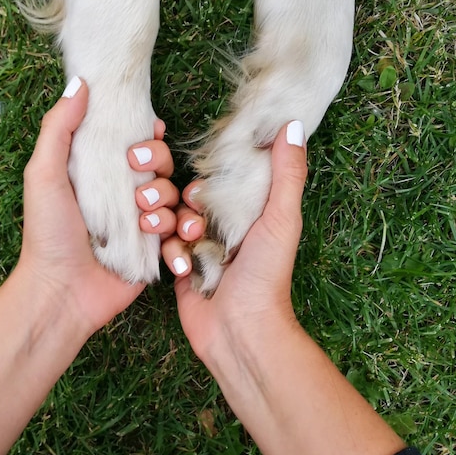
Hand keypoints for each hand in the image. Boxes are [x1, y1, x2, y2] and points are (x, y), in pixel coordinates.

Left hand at [16, 78, 177, 337]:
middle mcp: (125, 193)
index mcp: (101, 172)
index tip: (149, 131)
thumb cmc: (49, 232)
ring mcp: (143, 221)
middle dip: (158, 165)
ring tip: (144, 218)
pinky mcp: (156, 248)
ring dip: (166, 201)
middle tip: (138, 179)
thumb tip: (81, 83)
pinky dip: (179, 233)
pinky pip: (182, 231)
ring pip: (176, 195)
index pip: (137, 141)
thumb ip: (58, 127)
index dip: (149, 134)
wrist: (62, 291)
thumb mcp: (45, 174)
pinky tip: (159, 238)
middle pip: (163, 164)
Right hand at [161, 121, 307, 361]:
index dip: (199, 171)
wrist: (242, 330)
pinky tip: (183, 266)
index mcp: (243, 208)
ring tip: (184, 238)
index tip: (184, 170)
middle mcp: (219, 223)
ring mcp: (197, 244)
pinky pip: (163, 245)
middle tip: (179, 210)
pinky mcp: (180, 266)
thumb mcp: (281, 218)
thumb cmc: (267, 273)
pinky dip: (170, 252)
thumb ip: (286, 173)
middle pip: (183, 194)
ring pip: (168, 217)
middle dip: (175, 198)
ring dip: (169, 223)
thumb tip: (292, 124)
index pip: (213, 175)